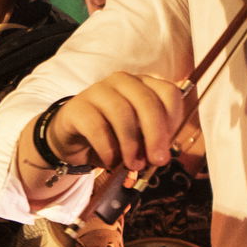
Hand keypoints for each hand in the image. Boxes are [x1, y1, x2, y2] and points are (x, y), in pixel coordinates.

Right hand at [35, 73, 186, 174]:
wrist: (73, 139)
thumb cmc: (112, 136)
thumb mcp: (138, 138)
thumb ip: (152, 142)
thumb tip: (159, 156)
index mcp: (143, 85)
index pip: (168, 93)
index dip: (173, 121)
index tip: (168, 145)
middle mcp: (122, 81)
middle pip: (147, 102)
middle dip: (155, 135)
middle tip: (157, 161)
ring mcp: (98, 90)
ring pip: (122, 113)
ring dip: (131, 145)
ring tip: (132, 165)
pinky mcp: (78, 107)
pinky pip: (97, 127)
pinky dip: (108, 149)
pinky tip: (110, 162)